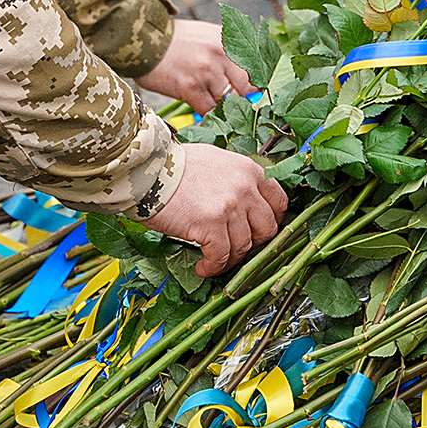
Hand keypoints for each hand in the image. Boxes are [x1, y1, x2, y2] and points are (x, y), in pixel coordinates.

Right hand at [136, 19, 253, 113]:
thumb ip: (228, 50)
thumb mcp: (207, 35)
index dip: (259, 83)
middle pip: (249, 86)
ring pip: (229, 101)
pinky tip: (205, 112)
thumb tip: (249, 73)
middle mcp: (221, 54)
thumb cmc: (176, 40)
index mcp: (228, 39)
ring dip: (225, 108)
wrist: (143, 40)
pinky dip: (209, 116)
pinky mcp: (190, 88)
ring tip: (220, 110)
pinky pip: (209, 111)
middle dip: (245, 98)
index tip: (257, 94)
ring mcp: (207, 72)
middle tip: (241, 107)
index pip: (257, 66)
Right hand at [146, 144, 288, 277]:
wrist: (148, 169)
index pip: (278, 201)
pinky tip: (202, 267)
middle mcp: (245, 187)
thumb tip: (242, 200)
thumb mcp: (215, 160)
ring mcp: (230, 206)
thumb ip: (235, 178)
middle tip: (239, 250)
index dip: (272, 221)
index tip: (260, 231)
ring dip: (230, 259)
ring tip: (214, 261)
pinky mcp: (211, 224)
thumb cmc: (174, 164)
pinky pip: (221, 256)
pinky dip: (213, 267)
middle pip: (267, 228)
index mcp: (249, 170)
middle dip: (255, 244)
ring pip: (244, 246)